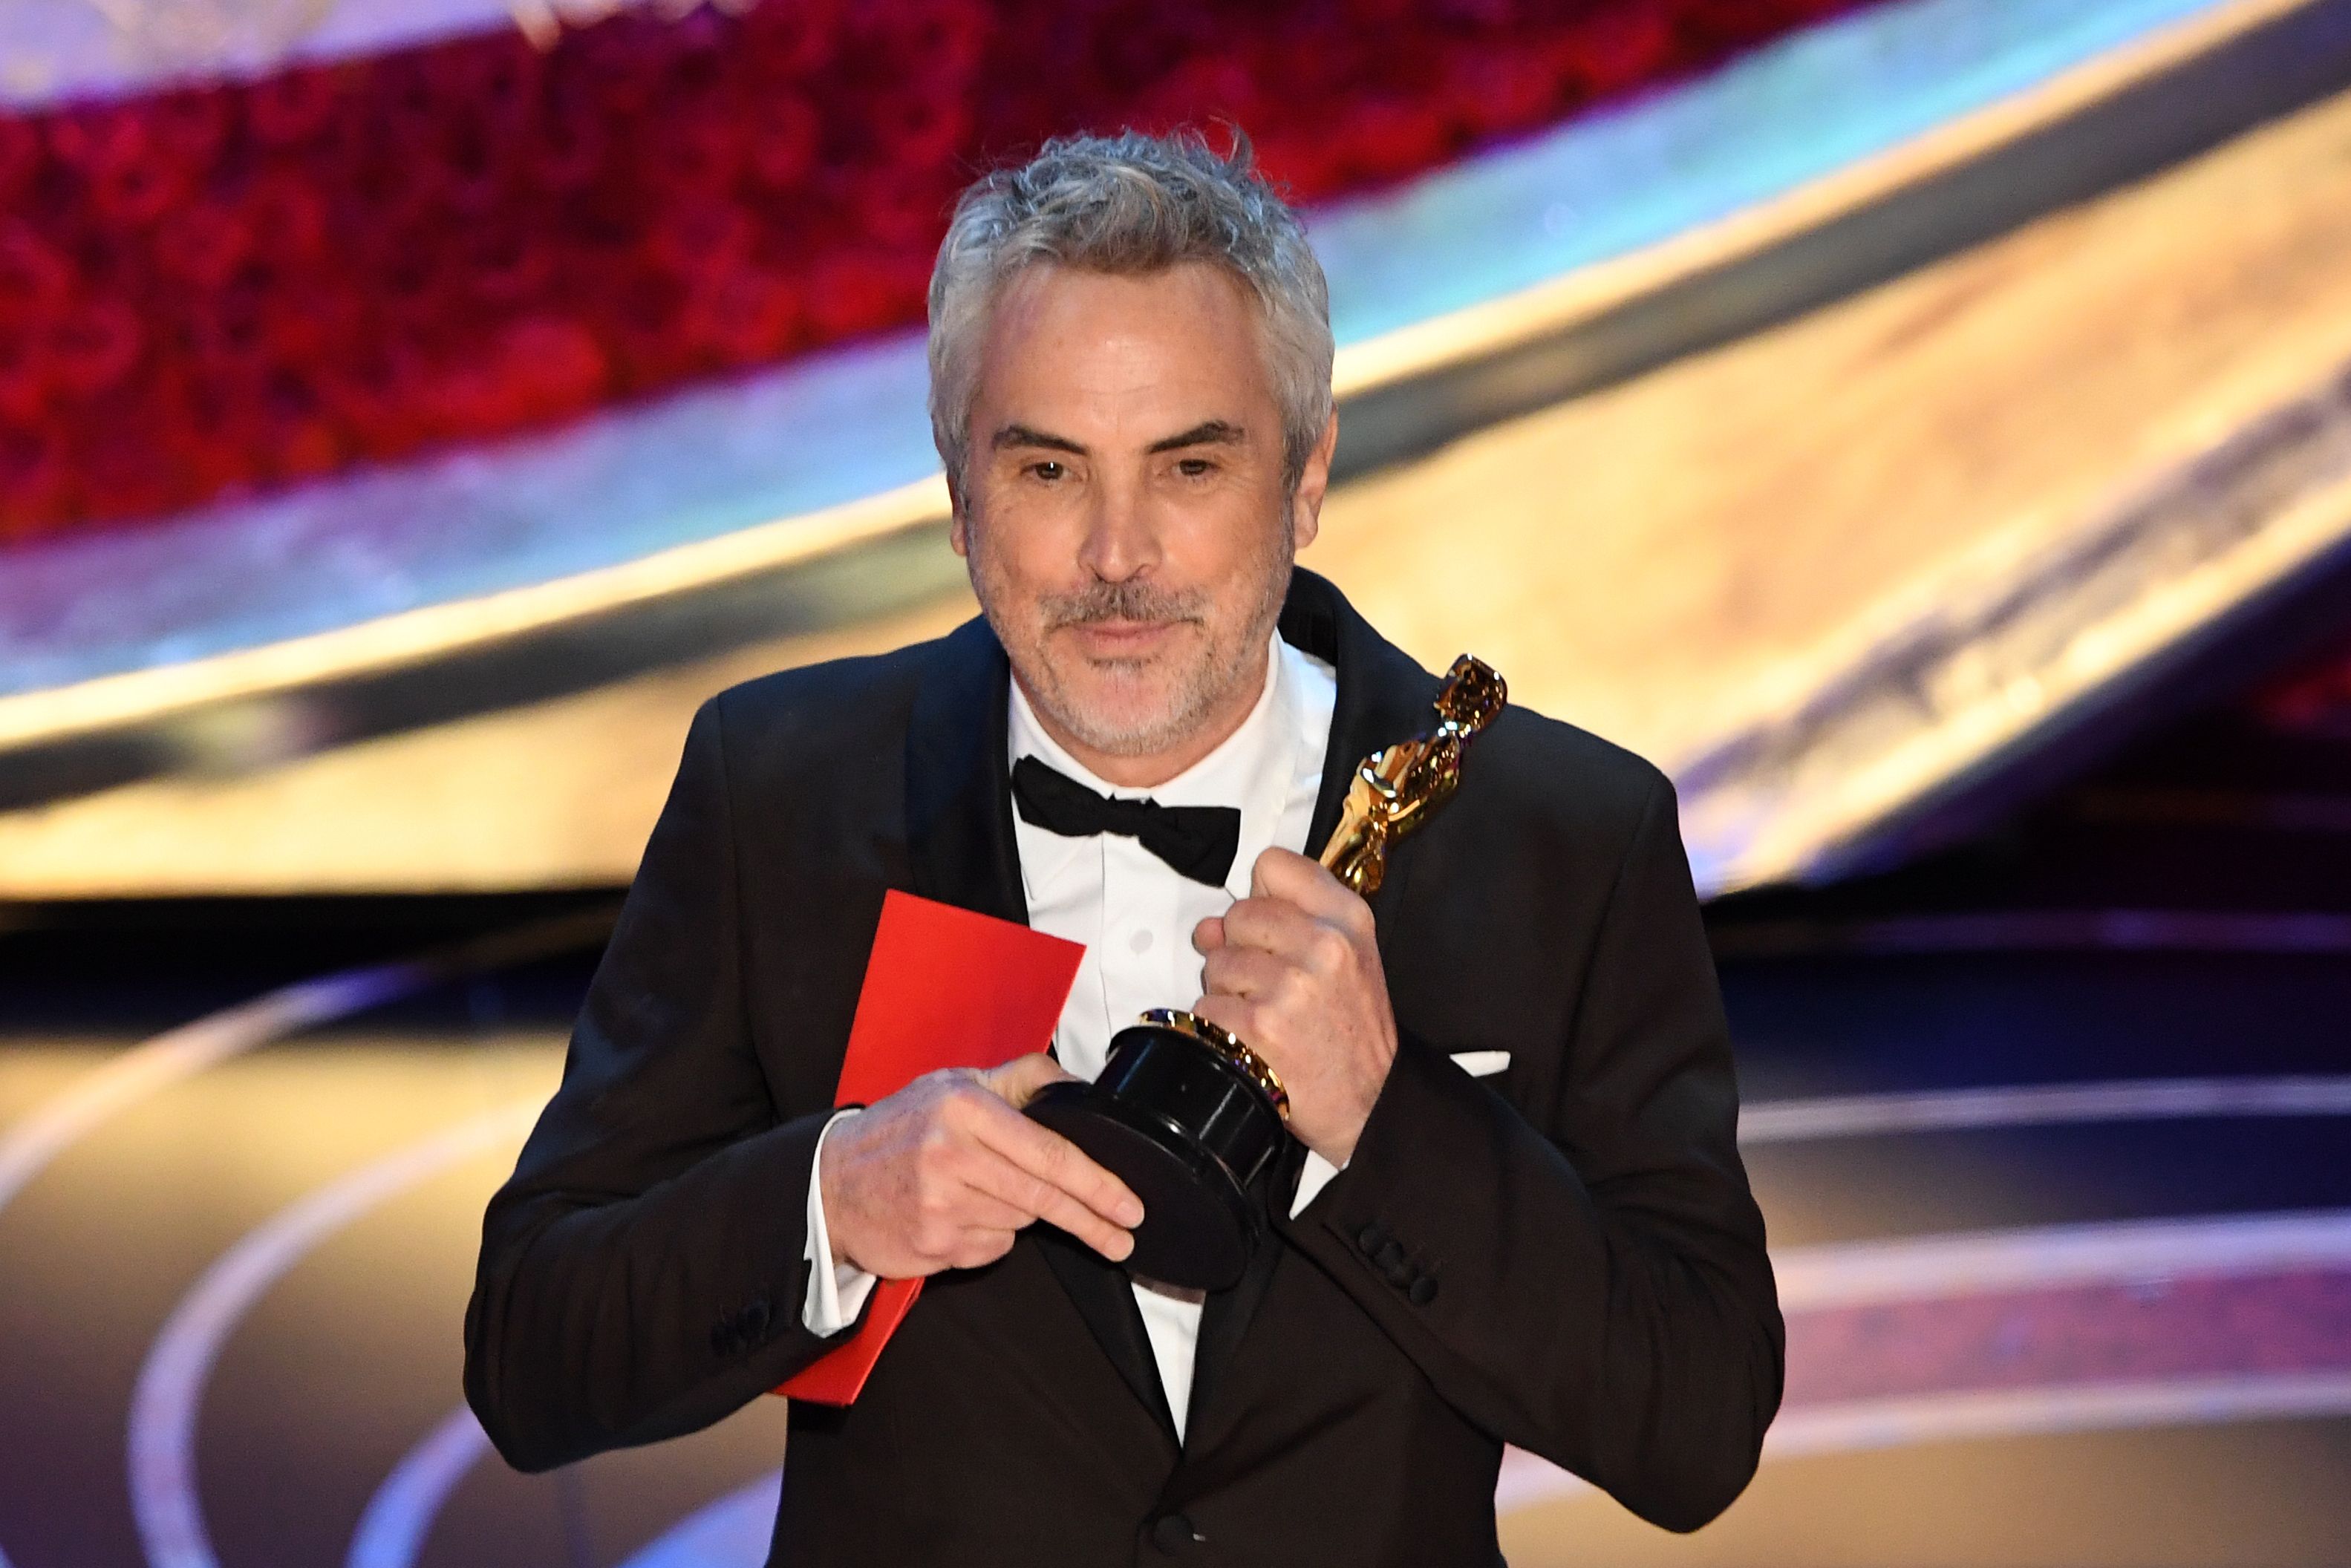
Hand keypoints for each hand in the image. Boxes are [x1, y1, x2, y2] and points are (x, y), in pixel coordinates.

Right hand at [817, 1054, 1141, 1277]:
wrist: (829, 1182)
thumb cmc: (900, 1128)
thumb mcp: (956, 1083)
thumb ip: (1021, 1079)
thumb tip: (1079, 1087)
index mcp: (964, 1108)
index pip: (1049, 1152)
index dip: (1097, 1183)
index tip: (1129, 1203)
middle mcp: (951, 1156)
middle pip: (1044, 1197)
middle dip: (1092, 1220)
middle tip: (1122, 1235)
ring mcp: (940, 1206)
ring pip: (1020, 1223)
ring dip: (1023, 1215)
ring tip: (989, 1195)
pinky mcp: (933, 1245)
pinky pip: (991, 1246)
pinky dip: (992, 1235)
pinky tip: (964, 1215)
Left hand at [1192, 847, 1397, 1165]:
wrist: (1370, 1103)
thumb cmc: (1352, 1032)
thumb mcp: (1346, 959)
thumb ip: (1283, 924)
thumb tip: (1209, 926)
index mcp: (1348, 919)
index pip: (1273, 865)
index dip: (1261, 895)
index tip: (1271, 924)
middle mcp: (1324, 945)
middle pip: (1237, 913)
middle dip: (1240, 949)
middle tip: (1272, 984)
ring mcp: (1290, 986)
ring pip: (1216, 962)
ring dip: (1228, 991)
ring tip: (1267, 1015)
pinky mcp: (1260, 1025)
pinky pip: (1206, 1005)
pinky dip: (1220, 1025)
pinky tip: (1254, 1039)